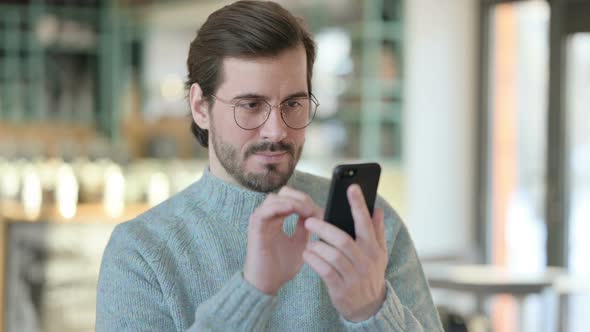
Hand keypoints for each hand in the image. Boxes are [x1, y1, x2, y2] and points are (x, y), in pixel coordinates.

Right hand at [244, 187, 321, 294]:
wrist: (267, 285)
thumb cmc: (280, 267)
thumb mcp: (300, 244)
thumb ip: (305, 227)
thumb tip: (316, 212)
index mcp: (277, 219)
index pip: (290, 198)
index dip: (305, 201)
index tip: (319, 213)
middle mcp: (267, 217)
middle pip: (283, 193)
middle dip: (300, 198)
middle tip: (312, 210)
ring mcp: (259, 221)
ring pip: (274, 199)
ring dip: (292, 202)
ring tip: (305, 211)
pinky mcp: (255, 229)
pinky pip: (264, 211)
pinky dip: (278, 207)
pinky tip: (291, 210)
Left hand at [303, 184, 387, 321]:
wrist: (368, 308)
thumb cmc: (370, 274)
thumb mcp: (379, 254)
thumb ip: (377, 232)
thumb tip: (378, 209)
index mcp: (373, 249)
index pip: (366, 223)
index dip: (358, 205)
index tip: (351, 187)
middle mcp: (365, 262)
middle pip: (343, 240)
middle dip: (325, 228)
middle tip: (310, 220)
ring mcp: (354, 276)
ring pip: (333, 256)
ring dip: (318, 246)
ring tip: (308, 240)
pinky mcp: (341, 289)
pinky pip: (325, 271)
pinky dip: (314, 261)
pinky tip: (307, 254)